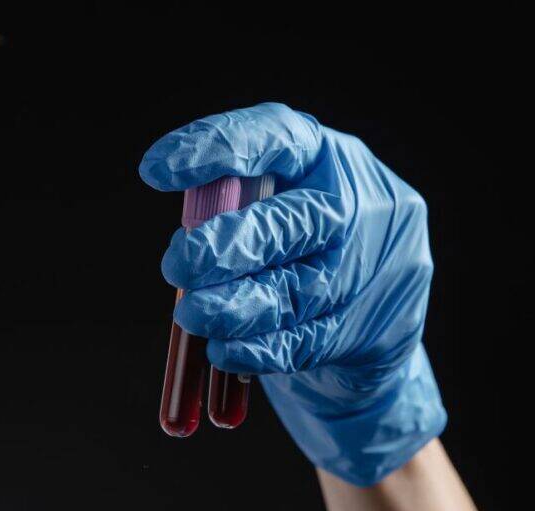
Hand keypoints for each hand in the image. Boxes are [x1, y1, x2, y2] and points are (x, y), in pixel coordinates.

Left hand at [140, 103, 445, 485]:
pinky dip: (258, 349)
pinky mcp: (370, 330)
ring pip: (298, 292)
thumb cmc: (303, 241)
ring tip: (192, 315)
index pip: (276, 137)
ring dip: (235, 309)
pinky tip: (222, 350)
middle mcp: (359, 204)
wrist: (380, 304)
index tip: (154, 171)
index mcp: (328, 156)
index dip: (216, 149)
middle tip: (177, 266)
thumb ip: (238, 204)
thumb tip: (187, 235)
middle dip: (227, 247)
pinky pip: (306, 343)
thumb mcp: (279, 198)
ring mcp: (371, 270)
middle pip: (294, 223)